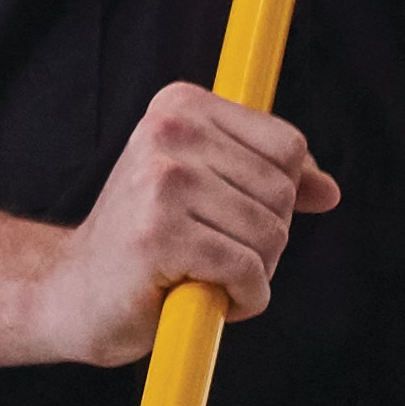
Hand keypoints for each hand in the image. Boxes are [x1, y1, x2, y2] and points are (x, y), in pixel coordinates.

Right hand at [28, 80, 330, 357]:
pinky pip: (248, 272)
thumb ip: (271, 180)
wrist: (75, 294)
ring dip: (252, 273)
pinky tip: (202, 298)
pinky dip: (241, 300)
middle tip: (210, 253)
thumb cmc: (149, 244)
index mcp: (180, 105)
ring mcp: (161, 181)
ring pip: (271, 235)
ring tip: (201, 274)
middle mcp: (168, 131)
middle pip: (283, 192)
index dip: (277, 197)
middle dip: (264, 240)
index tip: (229, 216)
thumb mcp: (210, 193)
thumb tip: (329, 190)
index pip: (287, 147)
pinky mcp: (159, 235)